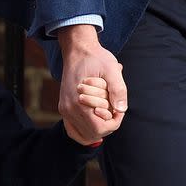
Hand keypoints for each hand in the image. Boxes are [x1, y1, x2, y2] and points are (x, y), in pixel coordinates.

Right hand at [58, 26, 126, 144]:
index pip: (100, 129)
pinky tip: (96, 120)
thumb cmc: (96, 58)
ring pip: (84, 135)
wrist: (78, 50)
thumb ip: (118, 89)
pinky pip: (73, 130)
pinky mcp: (64, 108)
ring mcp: (64, 110)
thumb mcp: (112, 69)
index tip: (119, 108)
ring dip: (98, 127)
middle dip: (107, 124)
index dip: (114, 122)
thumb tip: (121, 110)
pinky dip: (86, 130)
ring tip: (106, 112)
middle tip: (114, 108)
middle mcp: (68, 109)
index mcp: (79, 102)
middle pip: (93, 134)